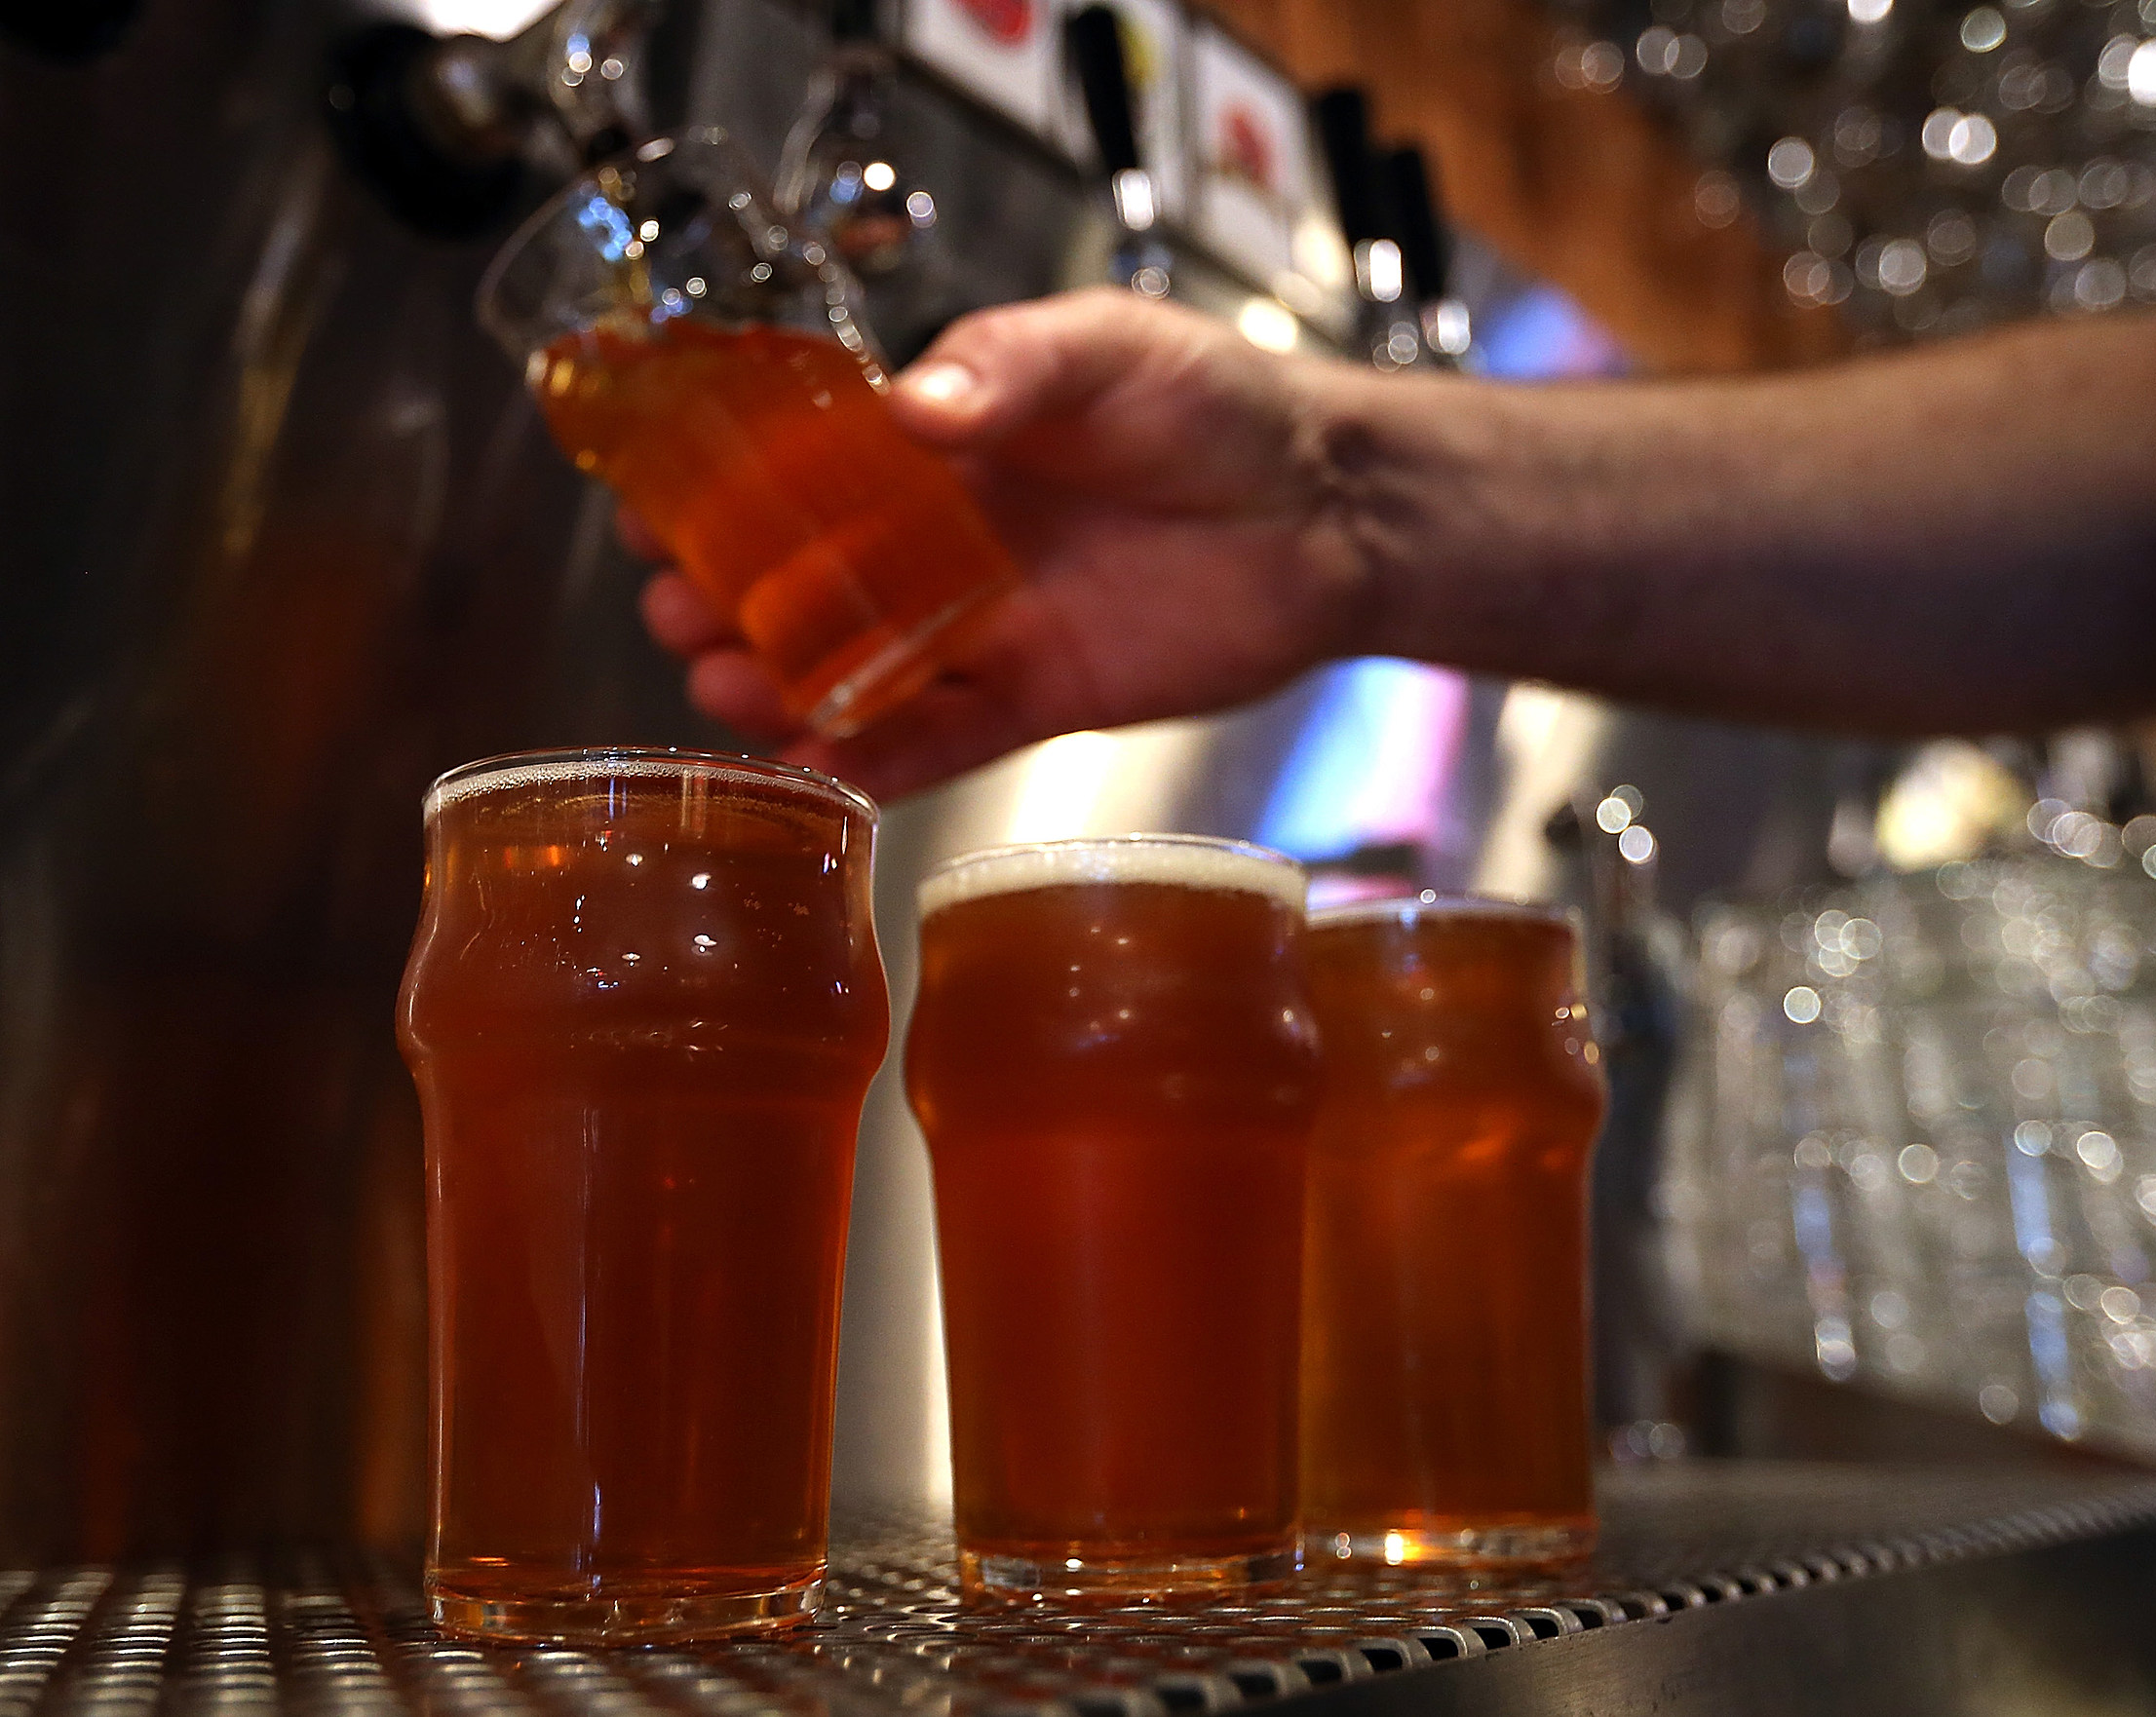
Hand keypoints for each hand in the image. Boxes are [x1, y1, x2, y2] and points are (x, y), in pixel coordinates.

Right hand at [637, 287, 1379, 800]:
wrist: (1327, 510)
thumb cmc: (1220, 407)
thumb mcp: (1110, 348)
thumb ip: (1011, 369)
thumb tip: (909, 408)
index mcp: (939, 448)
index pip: (797, 472)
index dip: (719, 494)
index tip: (652, 510)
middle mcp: (941, 544)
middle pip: (799, 583)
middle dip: (724, 601)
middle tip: (679, 613)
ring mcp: (981, 629)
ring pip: (851, 671)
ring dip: (779, 685)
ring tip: (729, 687)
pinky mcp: (1034, 701)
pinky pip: (939, 741)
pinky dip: (877, 759)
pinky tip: (819, 764)